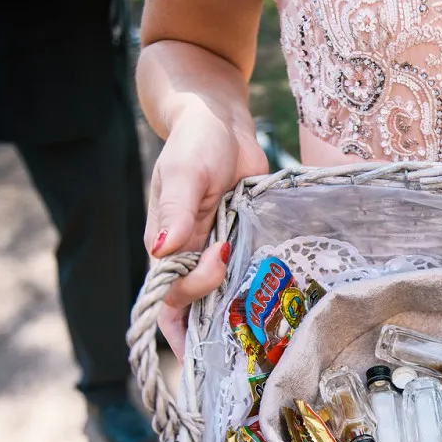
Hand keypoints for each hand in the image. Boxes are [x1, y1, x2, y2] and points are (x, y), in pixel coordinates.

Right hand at [145, 101, 267, 355]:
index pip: (170, 298)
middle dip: (219, 318)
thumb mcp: (185, 174)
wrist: (222, 124)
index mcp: (166, 248)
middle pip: (198, 309)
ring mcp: (216, 253)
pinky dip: (259, 287)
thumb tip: (162, 248)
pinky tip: (279, 294)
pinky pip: (247, 275)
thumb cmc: (195, 144)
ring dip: (242, 310)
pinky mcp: (242, 244)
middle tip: (249, 292)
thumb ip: (177, 211)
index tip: (220, 265)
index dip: (190, 301)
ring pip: (224, 299)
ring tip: (269, 315)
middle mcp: (189, 257)